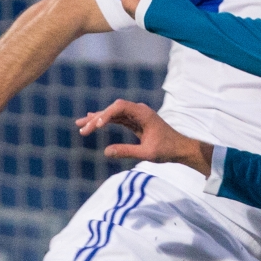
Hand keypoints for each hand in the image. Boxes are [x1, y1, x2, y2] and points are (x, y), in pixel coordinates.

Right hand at [75, 99, 212, 175]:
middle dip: (96, 119)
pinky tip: (93, 123)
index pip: (120, 107)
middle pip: (113, 109)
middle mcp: (139, 111)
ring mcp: (136, 115)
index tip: (97, 126)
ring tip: (80, 125)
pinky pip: (117, 119)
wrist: (180, 149)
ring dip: (97, 119)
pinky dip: (105, 121)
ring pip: (113, 114)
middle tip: (82, 129)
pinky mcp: (135, 122)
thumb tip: (106, 152)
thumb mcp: (147, 153)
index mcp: (143, 113)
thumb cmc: (167, 150)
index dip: (106, 114)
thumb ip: (127, 151)